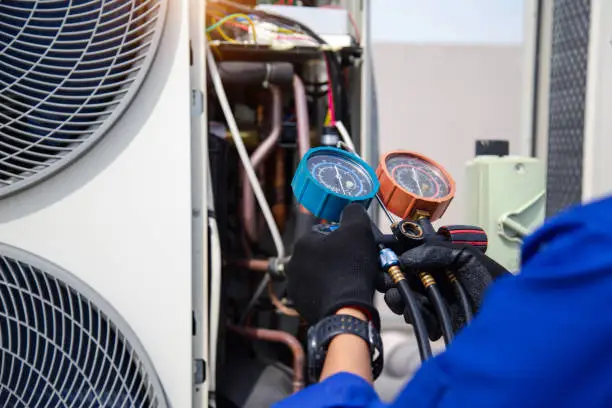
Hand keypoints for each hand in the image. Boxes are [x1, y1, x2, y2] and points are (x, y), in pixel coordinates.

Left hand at [286, 204, 380, 326]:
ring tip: (350, 281)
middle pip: (321, 254)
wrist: (346, 309)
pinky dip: (328, 292)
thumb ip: (353, 212)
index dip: (344, 239)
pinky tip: (342, 294)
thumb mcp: (358, 229)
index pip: (325, 233)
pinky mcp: (301, 304)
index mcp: (303, 243)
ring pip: (318, 274)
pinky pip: (317, 292)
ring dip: (332, 275)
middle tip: (355, 265)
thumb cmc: (351, 268)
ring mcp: (295, 285)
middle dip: (337, 258)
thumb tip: (351, 208)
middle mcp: (294, 263)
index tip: (356, 248)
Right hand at [377, 241, 509, 339]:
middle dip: (394, 280)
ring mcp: (439, 304)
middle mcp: (439, 282)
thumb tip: (406, 257)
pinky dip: (420, 319)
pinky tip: (428, 319)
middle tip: (386, 282)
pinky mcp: (441, 325)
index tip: (384, 258)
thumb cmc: (495, 284)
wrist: (515, 322)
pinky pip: (421, 321)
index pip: (414, 257)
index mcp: (444, 263)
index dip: (397, 257)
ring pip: (409, 301)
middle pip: (406, 280)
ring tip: (400, 300)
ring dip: (402, 300)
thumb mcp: (468, 258)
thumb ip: (438, 251)